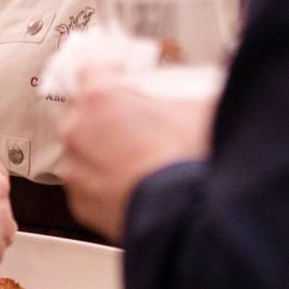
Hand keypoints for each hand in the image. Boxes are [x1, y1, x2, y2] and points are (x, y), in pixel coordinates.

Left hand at [59, 71, 213, 241]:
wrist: (182, 219)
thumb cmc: (187, 162)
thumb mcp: (200, 110)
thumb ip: (195, 92)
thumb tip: (213, 87)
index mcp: (100, 98)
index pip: (90, 69)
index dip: (110, 73)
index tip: (122, 80)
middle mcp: (78, 130)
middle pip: (82, 110)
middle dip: (104, 114)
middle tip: (134, 122)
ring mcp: (75, 168)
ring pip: (81, 149)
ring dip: (101, 150)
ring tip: (136, 159)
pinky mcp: (79, 202)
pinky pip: (87, 184)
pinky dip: (103, 184)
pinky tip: (131, 185)